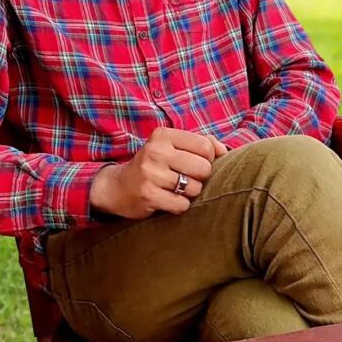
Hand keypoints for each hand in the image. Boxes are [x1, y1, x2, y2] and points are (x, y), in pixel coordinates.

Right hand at [89, 127, 227, 220]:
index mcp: (163, 135)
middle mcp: (155, 151)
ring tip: (176, 189)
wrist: (118, 187)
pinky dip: (180, 206)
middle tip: (187, 179)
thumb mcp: (172, 147)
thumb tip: (224, 151)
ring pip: (194, 188)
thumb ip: (201, 143)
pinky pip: (182, 205)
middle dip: (200, 178)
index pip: (205, 146)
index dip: (208, 159)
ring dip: (190, 193)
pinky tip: (168, 200)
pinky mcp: (148, 195)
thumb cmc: (154, 165)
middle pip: (203, 168)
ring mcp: (150, 173)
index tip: (197, 163)